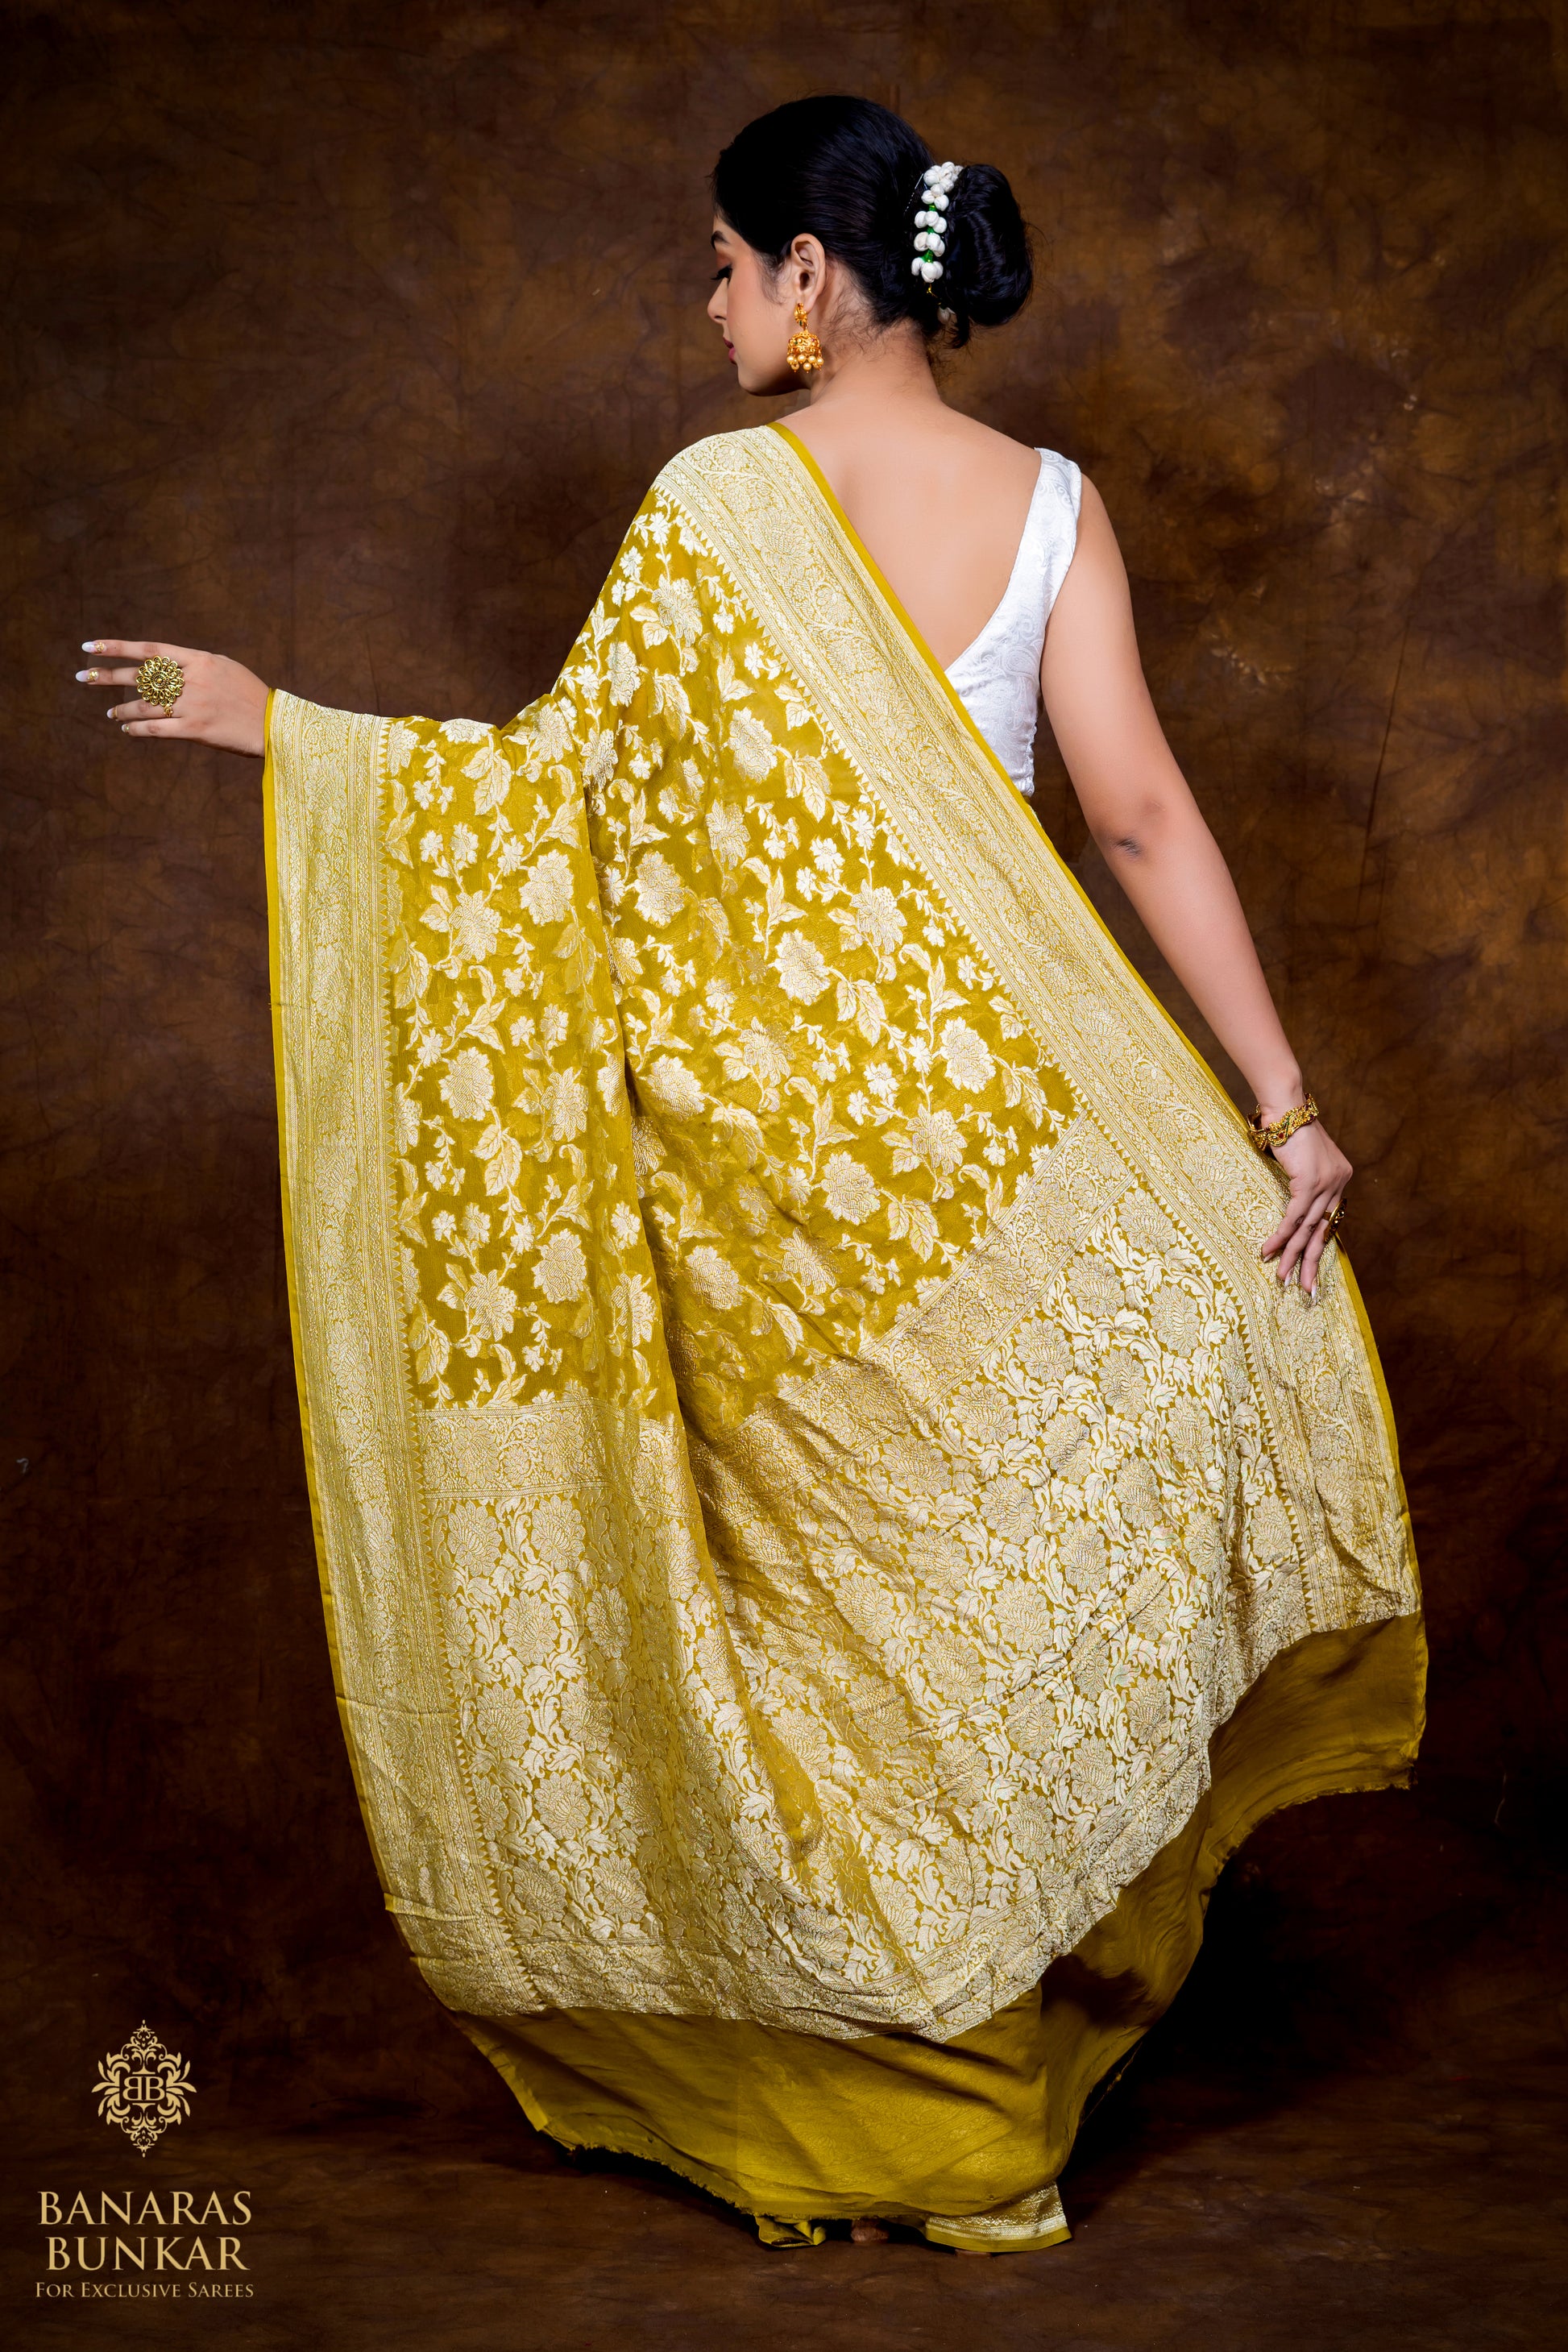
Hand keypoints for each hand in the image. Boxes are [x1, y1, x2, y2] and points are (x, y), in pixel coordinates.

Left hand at [75, 639, 269, 757]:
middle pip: (140, 677)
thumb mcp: (224, 667)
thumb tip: (164, 664)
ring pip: (145, 706)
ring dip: (123, 710)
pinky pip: (156, 729)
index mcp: (198, 660)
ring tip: (111, 714)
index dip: (117, 647)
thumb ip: (194, 664)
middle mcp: (192, 681)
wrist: (274, 724)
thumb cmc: (249, 694)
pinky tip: (127, 729)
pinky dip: (138, 729)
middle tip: (84, 677)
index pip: (149, 650)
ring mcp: (192, 706)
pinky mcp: (195, 730)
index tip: (92, 647)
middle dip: (108, 676)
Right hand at [1257, 1112, 1351, 1299]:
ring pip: (1307, 1229)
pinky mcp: (1309, 1182)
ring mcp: (1326, 1184)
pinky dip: (1281, 1236)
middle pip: (1323, 1232)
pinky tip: (1270, 1251)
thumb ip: (1304, 1178)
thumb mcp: (1301, 1158)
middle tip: (1305, 1291)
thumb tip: (1293, 1199)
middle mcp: (1338, 1183)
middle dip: (1312, 1264)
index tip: (1309, 1270)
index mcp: (1339, 1179)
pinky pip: (1294, 1217)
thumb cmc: (1287, 1128)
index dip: (1318, 1247)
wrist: (1285, 1108)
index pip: (1329, 1221)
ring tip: (1282, 1279)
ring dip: (1292, 1256)